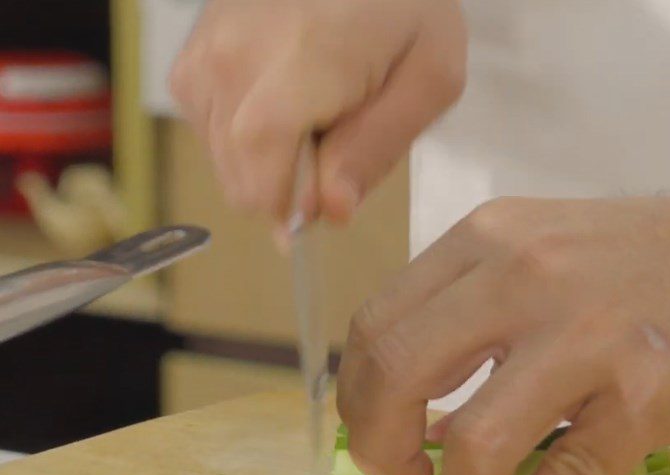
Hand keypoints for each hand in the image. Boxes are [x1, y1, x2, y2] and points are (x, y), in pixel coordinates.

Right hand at [170, 0, 465, 231]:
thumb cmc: (408, 4)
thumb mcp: (430, 77)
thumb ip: (378, 149)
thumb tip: (331, 212)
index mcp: (296, 65)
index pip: (258, 174)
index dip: (284, 210)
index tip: (319, 213)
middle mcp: (233, 57)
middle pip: (237, 176)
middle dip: (283, 191)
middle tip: (331, 155)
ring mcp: (206, 50)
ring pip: (220, 158)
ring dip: (264, 164)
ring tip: (311, 120)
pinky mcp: (194, 49)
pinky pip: (205, 126)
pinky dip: (240, 137)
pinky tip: (281, 107)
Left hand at [337, 176, 669, 474]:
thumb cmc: (647, 268)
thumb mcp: (540, 256)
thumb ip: (470, 318)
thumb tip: (409, 416)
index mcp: (486, 240)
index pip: (375, 327)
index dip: (357, 402)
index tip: (374, 445)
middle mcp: (523, 274)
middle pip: (395, 375)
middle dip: (378, 454)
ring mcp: (587, 332)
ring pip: (474, 444)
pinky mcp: (647, 394)